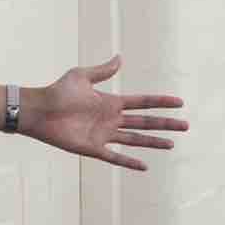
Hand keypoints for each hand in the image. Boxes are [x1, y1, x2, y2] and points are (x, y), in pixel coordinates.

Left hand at [23, 58, 189, 169]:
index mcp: (111, 102)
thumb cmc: (57, 92)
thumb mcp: (82, 76)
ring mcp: (104, 135)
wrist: (39, 111)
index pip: (143, 102)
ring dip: (154, 142)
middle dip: (166, 124)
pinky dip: (129, 162)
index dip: (161, 102)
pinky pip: (115, 157)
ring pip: (136, 139)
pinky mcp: (93, 149)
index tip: (179, 103)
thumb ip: (102, 71)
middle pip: (145, 122)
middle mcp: (111, 119)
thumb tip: (120, 58)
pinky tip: (145, 167)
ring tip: (172, 144)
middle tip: (186, 126)